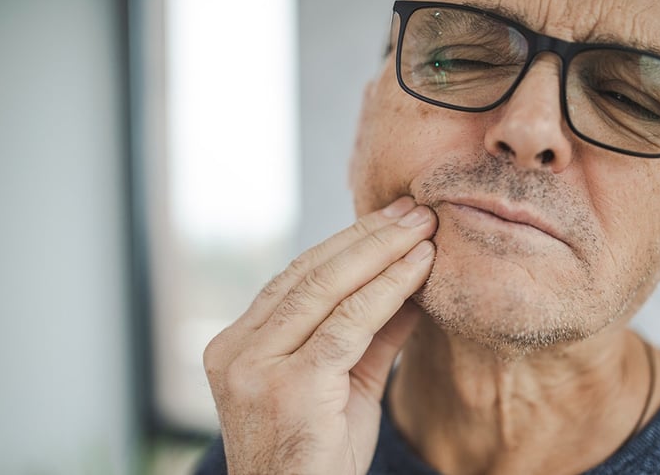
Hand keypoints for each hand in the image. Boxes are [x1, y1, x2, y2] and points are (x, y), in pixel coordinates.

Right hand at [203, 196, 436, 474]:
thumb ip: (371, 334)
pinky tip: (419, 267)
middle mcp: (236, 350)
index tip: (392, 219)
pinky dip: (388, 289)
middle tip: (415, 210)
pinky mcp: (288, 387)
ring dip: (382, 252)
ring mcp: (255, 369)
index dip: (348, 243)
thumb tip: (411, 282)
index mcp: (238, 345)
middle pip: (309, 273)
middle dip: (369, 236)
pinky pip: (348, 325)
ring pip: (326, 289)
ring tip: (423, 227)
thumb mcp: (345, 385)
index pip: (297, 278)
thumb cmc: (318, 457)